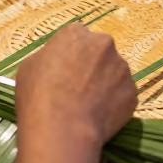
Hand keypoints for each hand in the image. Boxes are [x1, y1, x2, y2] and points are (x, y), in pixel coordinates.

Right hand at [14, 24, 136, 149]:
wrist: (63, 129)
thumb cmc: (38, 95)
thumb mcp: (29, 67)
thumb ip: (49, 58)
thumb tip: (58, 65)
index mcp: (76, 33)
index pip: (76, 37)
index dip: (69, 55)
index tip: (64, 70)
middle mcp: (104, 44)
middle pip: (99, 51)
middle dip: (91, 65)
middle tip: (78, 88)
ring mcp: (122, 68)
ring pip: (114, 73)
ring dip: (105, 84)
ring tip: (89, 106)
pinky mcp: (133, 93)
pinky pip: (122, 95)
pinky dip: (114, 104)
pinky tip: (99, 117)